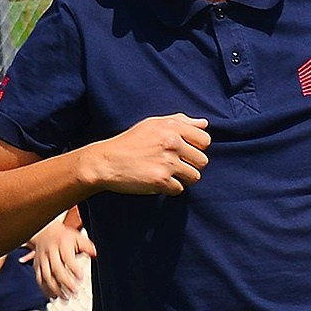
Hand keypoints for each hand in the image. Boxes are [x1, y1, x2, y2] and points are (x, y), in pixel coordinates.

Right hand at [30, 220, 93, 299]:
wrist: (43, 231)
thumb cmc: (64, 237)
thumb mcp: (77, 237)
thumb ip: (87, 246)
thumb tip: (96, 254)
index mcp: (62, 245)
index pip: (67, 258)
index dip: (74, 269)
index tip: (81, 278)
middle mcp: (50, 252)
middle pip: (56, 269)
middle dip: (65, 282)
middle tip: (75, 292)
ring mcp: (42, 260)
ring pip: (46, 276)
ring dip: (55, 289)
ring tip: (65, 298)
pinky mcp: (36, 266)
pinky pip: (39, 279)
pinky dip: (45, 290)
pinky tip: (54, 297)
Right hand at [82, 116, 210, 198]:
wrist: (106, 161)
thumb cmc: (130, 142)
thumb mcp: (153, 124)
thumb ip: (180, 122)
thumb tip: (205, 124)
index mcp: (172, 127)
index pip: (205, 140)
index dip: (197, 148)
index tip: (185, 152)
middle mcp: (171, 143)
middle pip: (202, 161)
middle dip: (191, 166)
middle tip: (175, 165)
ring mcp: (167, 162)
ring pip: (194, 177)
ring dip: (183, 179)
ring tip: (168, 174)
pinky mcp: (160, 180)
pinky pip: (179, 189)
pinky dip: (170, 189)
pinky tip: (158, 181)